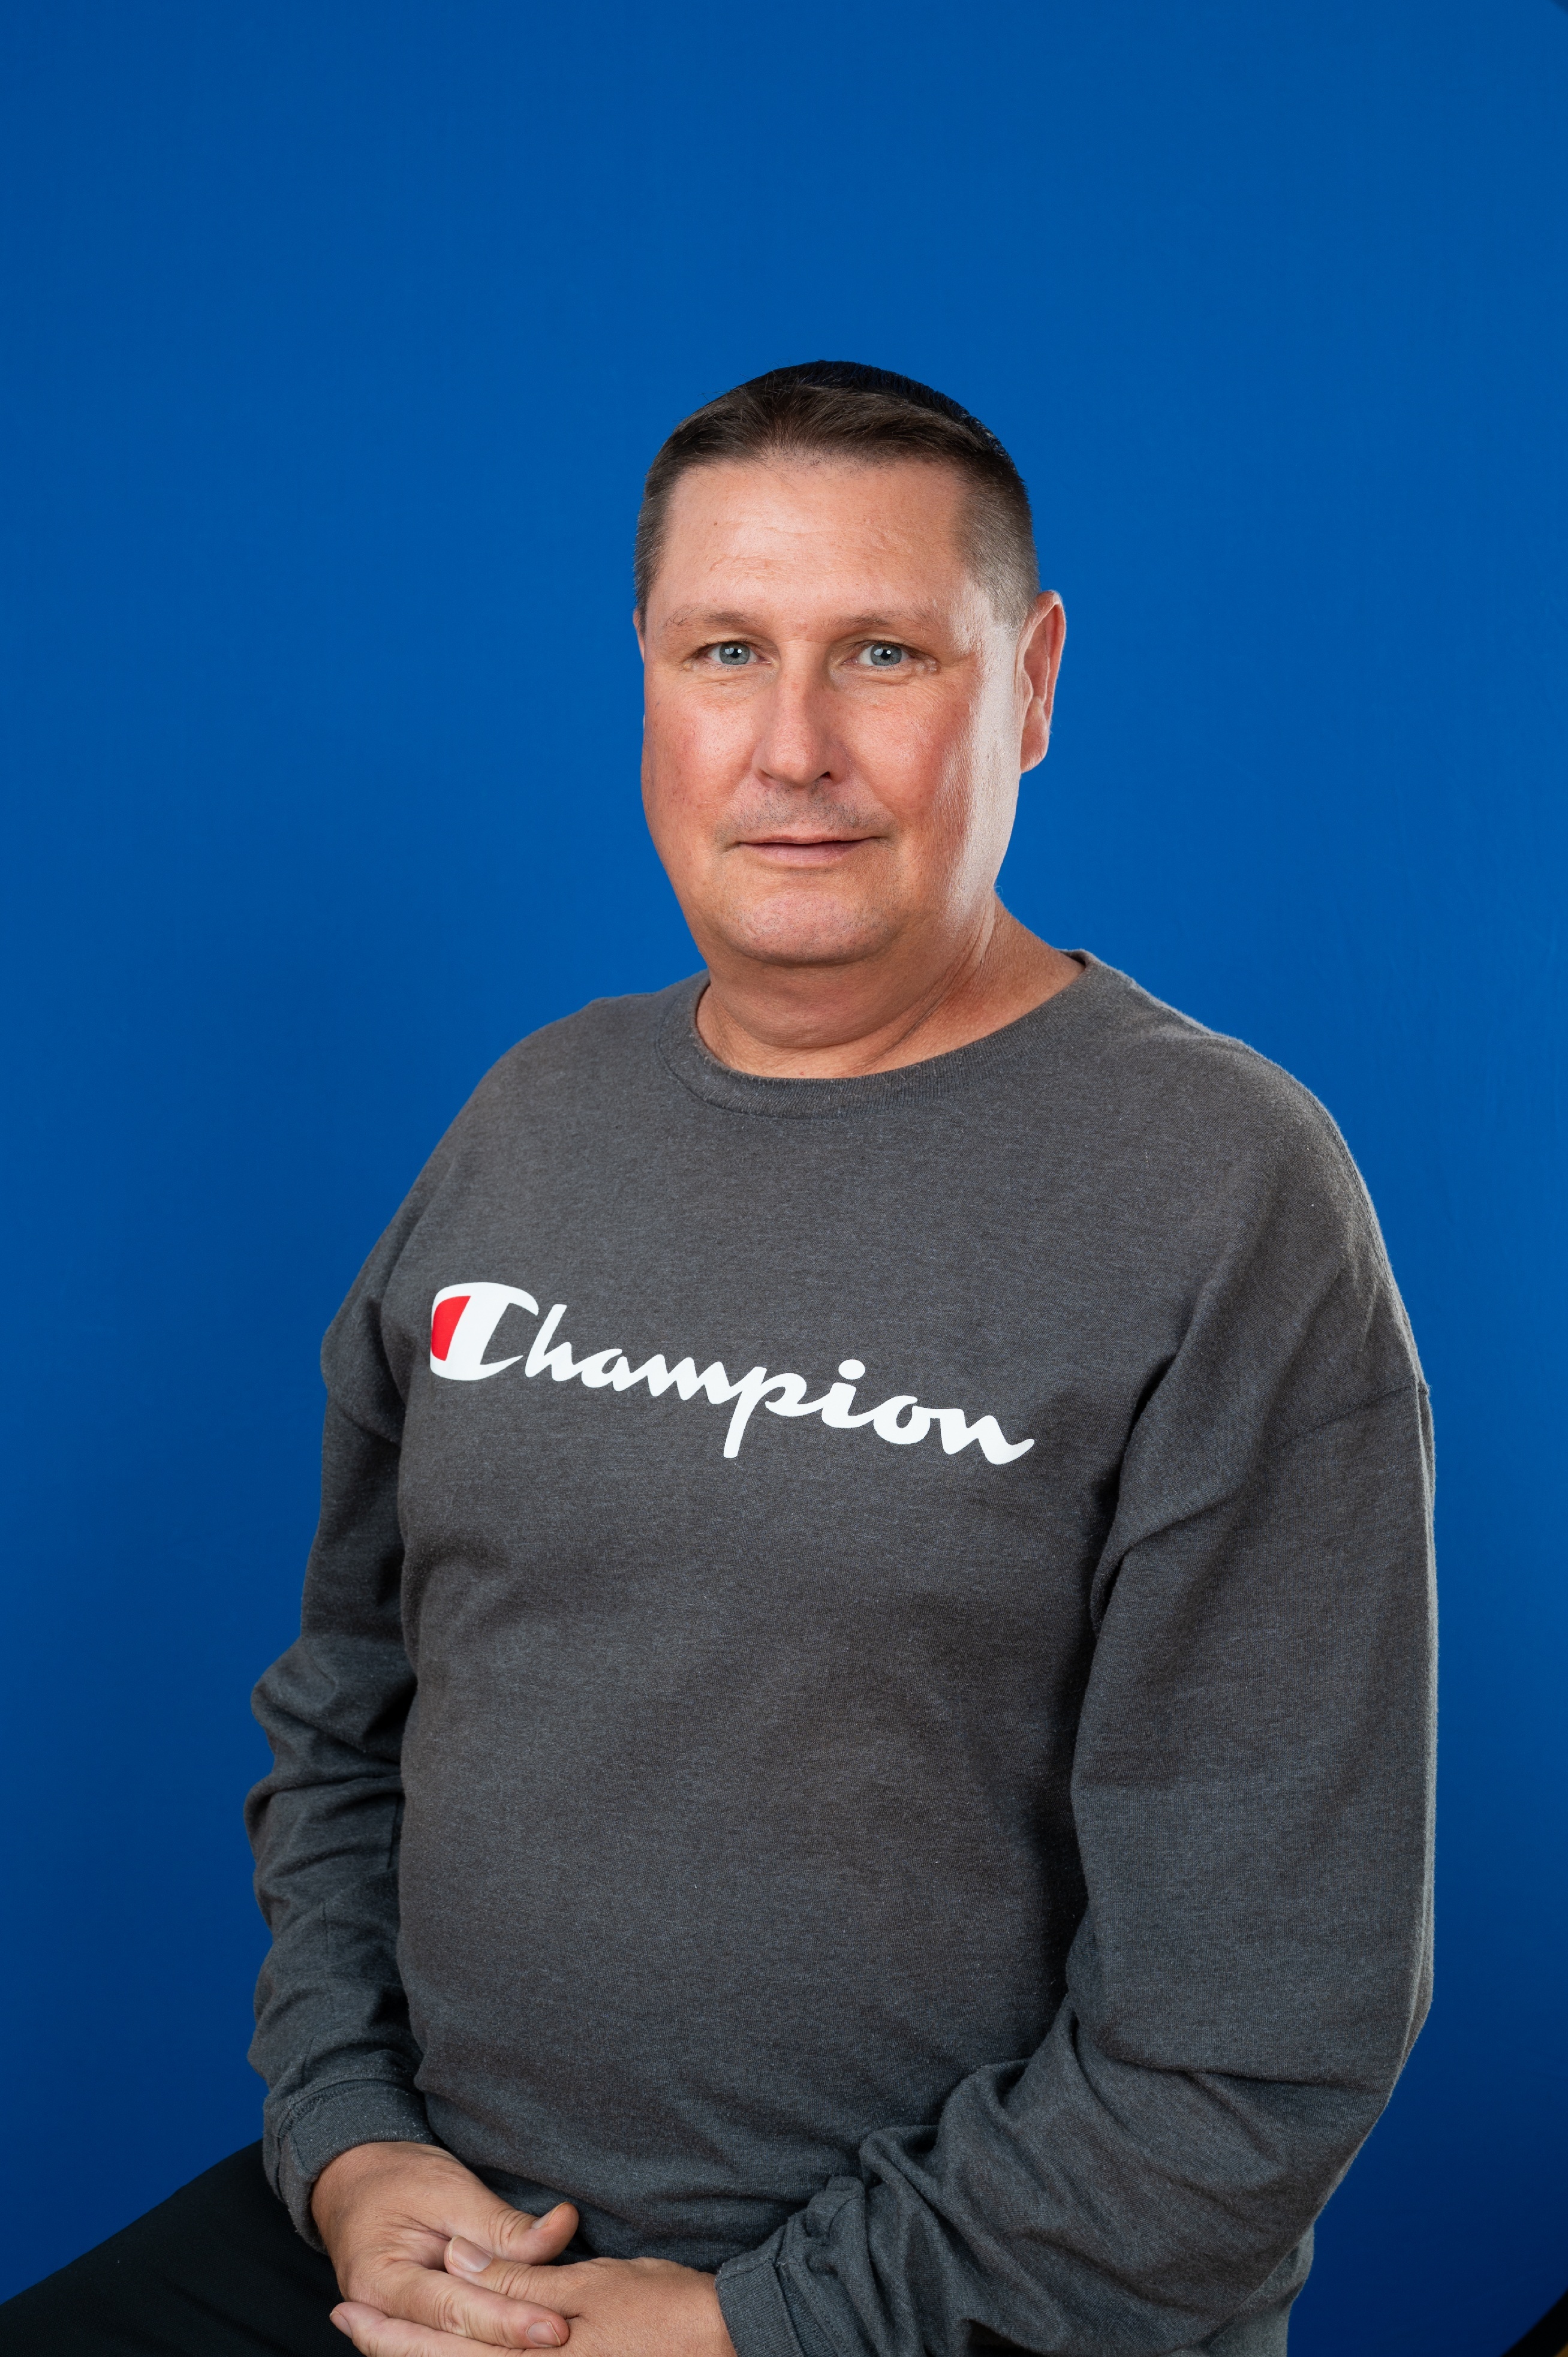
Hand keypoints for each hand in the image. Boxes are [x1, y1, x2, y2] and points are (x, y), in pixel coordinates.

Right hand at [312, 2139, 577, 2348]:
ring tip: (548, 2339)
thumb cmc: (399, 2180)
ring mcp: (395, 2328)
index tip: (554, 2323)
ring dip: (500, 2346)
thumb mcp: (447, 2188)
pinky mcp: (416, 2329)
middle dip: (509, 2341)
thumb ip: (498, 2224)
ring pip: (452, 2350)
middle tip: (561, 2333)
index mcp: (379, 2281)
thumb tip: (558, 2233)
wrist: (355, 2183)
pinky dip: (487, 2340)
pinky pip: (450, 2343)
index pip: (451, 2310)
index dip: (505, 2320)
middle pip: (453, 2342)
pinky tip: (524, 2341)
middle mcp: (380, 2317)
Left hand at [334, 2244, 735, 2356]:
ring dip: (429, 2353)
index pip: (445, 2345)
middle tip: (346, 2321)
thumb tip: (458, 2262)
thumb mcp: (586, 2286)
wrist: (719, 2341)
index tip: (346, 2311)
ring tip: (384, 2335)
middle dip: (395, 2347)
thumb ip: (518, 2281)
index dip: (391, 2331)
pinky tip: (458, 2347)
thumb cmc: (658, 2307)